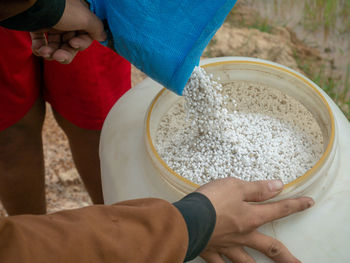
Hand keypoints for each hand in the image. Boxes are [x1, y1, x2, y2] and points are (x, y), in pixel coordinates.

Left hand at [31, 0, 105, 63]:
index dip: (81, 44)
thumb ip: (97, 28)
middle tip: (58, 57)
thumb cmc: (61, 9)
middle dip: (65, 54)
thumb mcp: (85, 18)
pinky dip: (39, 49)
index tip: (73, 43)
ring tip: (44, 53)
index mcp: (80, 17)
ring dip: (51, 53)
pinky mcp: (37, 26)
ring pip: (56, 46)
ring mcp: (52, 24)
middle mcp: (67, 21)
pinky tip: (38, 50)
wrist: (33, 3)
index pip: (85, 37)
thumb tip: (103, 37)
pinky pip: (41, 42)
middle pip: (70, 45)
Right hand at [197, 178, 313, 262]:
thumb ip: (257, 188)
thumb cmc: (211, 200)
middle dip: (286, 256)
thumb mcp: (235, 186)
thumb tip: (278, 186)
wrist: (186, 218)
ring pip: (246, 261)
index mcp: (250, 217)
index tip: (309, 203)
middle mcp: (243, 235)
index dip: (295, 205)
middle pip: (270, 247)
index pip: (278, 210)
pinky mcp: (210, 250)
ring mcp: (227, 246)